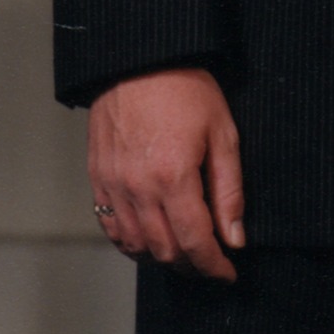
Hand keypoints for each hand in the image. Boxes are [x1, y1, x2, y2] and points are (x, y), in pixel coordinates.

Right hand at [87, 65, 244, 280]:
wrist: (140, 61)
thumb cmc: (186, 89)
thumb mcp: (222, 132)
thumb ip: (229, 190)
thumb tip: (235, 236)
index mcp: (173, 177)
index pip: (195, 241)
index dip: (214, 265)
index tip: (228, 273)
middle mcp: (138, 189)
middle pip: (164, 250)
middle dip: (191, 265)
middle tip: (211, 264)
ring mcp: (113, 186)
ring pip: (136, 246)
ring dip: (162, 258)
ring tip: (185, 254)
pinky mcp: (98, 180)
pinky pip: (111, 228)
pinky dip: (131, 244)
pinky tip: (150, 240)